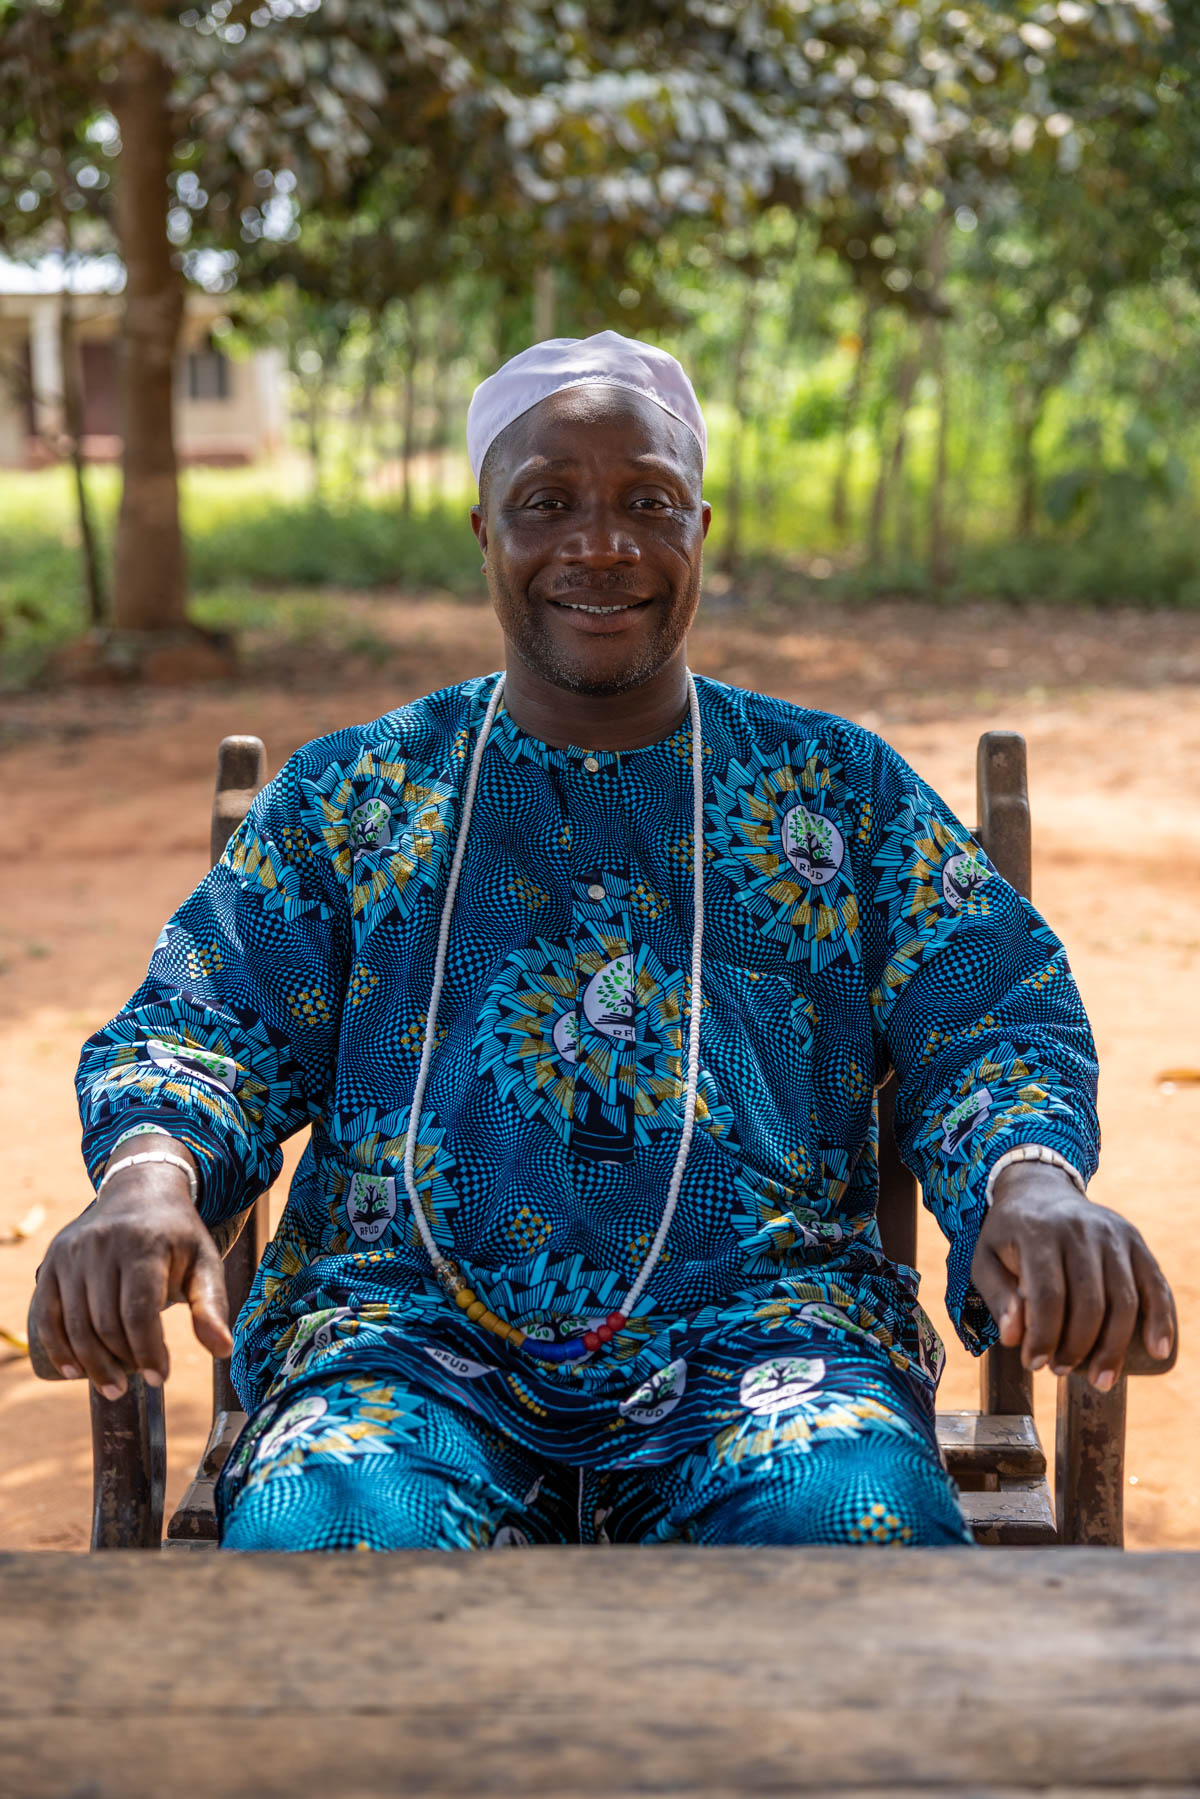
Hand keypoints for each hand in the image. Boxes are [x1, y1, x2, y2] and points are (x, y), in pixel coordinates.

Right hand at [30, 1146, 231, 1398]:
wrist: (140, 1191)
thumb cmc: (177, 1236)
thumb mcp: (204, 1261)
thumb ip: (211, 1305)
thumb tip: (223, 1351)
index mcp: (144, 1243)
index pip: (139, 1310)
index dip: (148, 1351)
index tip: (160, 1377)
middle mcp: (103, 1245)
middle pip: (106, 1322)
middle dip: (122, 1362)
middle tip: (137, 1384)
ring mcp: (72, 1253)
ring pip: (76, 1323)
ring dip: (92, 1364)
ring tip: (113, 1386)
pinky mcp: (52, 1262)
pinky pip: (47, 1314)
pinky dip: (58, 1347)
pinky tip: (74, 1372)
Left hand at [971, 1162, 1174, 1389]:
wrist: (1040, 1189)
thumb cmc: (1010, 1234)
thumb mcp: (986, 1258)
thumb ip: (997, 1296)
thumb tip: (1016, 1339)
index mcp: (1037, 1232)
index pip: (1047, 1294)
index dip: (1044, 1336)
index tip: (1034, 1364)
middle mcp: (1079, 1229)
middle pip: (1089, 1302)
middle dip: (1077, 1347)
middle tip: (1062, 1371)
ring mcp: (1112, 1233)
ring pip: (1123, 1299)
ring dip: (1114, 1347)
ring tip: (1100, 1378)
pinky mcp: (1134, 1239)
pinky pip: (1154, 1283)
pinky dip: (1161, 1319)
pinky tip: (1159, 1350)